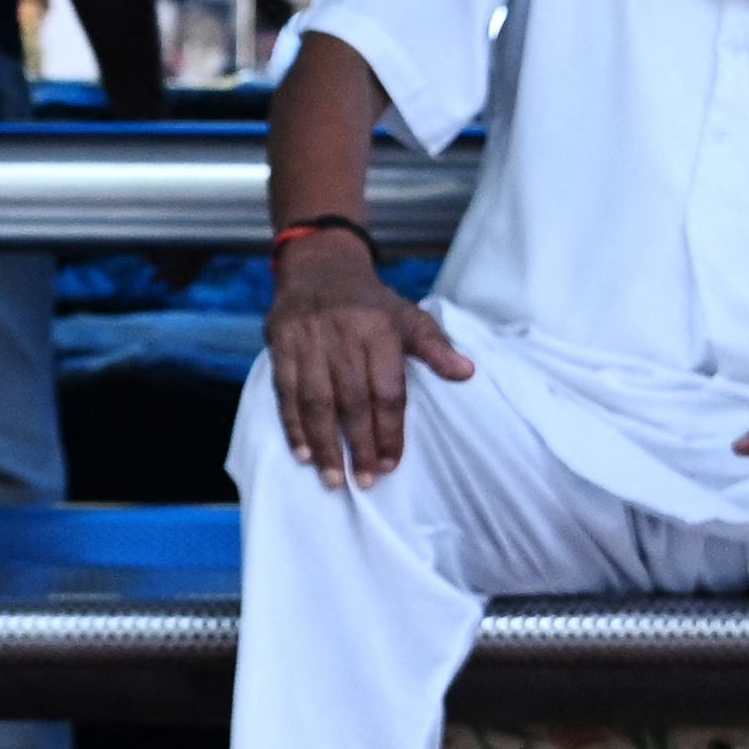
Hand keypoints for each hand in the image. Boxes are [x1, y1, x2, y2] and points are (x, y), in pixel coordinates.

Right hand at [268, 227, 467, 483]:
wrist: (320, 266)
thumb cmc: (370, 303)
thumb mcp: (408, 316)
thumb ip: (436, 347)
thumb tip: (467, 373)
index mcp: (379, 330)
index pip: (386, 390)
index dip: (388, 430)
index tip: (390, 465)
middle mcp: (343, 335)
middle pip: (352, 400)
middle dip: (358, 445)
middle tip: (364, 482)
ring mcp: (308, 340)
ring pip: (316, 400)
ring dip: (324, 443)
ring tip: (333, 479)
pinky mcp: (281, 344)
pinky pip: (285, 392)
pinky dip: (292, 425)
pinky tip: (302, 454)